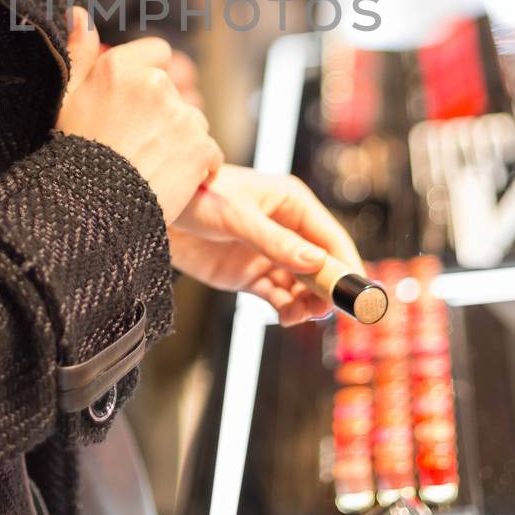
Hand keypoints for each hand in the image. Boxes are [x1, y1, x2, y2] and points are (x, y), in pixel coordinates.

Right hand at [57, 8, 222, 223]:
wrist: (90, 209)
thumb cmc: (73, 156)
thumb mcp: (66, 99)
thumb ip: (79, 52)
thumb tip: (78, 12)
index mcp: (120, 68)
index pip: (158, 54)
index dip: (149, 81)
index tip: (136, 108)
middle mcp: (154, 84)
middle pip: (177, 93)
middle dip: (164, 117)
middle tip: (137, 147)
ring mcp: (180, 115)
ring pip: (193, 123)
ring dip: (181, 143)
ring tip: (149, 167)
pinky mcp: (200, 147)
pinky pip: (210, 154)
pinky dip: (198, 169)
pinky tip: (170, 181)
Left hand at [169, 165, 365, 326]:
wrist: (155, 210)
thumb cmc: (198, 197)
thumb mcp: (238, 218)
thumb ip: (275, 242)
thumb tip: (316, 262)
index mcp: (291, 203)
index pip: (330, 236)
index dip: (346, 264)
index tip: (359, 290)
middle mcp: (286, 229)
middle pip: (321, 264)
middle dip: (328, 288)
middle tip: (330, 312)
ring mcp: (269, 254)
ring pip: (302, 285)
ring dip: (307, 302)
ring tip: (301, 315)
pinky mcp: (249, 274)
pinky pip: (278, 296)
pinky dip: (286, 309)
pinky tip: (287, 317)